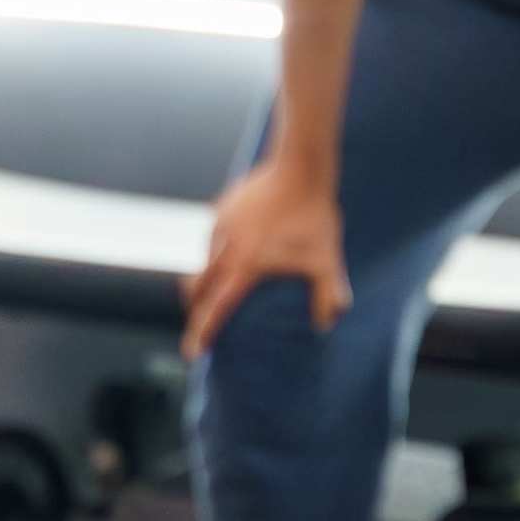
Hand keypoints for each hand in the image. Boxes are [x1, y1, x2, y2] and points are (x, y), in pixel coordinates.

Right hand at [179, 159, 350, 359]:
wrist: (301, 168)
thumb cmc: (314, 216)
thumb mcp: (327, 260)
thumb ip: (327, 294)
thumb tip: (327, 323)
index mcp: (247, 265)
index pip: (217, 308)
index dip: (203, 332)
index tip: (192, 352)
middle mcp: (227, 247)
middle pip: (196, 287)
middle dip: (194, 308)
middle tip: (199, 320)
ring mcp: (221, 224)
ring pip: (203, 260)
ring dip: (206, 278)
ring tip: (218, 286)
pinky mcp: (222, 207)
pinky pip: (213, 234)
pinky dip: (216, 249)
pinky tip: (233, 248)